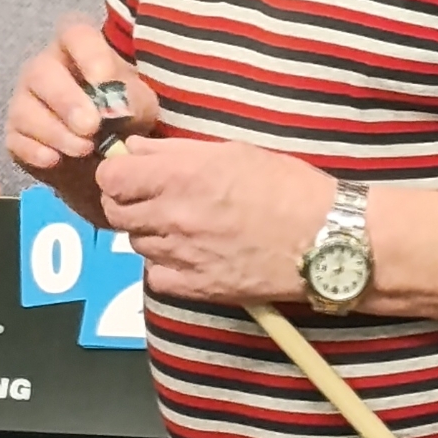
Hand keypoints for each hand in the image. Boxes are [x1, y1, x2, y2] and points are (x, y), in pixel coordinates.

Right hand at [5, 16, 159, 226]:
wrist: (106, 154)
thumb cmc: (124, 115)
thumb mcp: (140, 104)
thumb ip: (132, 100)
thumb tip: (115, 108)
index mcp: (78, 48)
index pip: (76, 34)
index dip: (89, 56)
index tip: (106, 83)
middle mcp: (45, 67)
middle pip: (41, 71)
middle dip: (66, 100)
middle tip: (90, 126)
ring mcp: (25, 100)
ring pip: (25, 108)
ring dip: (54, 131)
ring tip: (84, 149)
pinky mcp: (16, 133)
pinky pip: (16, 139)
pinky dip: (34, 151)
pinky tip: (55, 159)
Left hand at [96, 134, 335, 304]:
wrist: (326, 239)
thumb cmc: (289, 186)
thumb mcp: (234, 151)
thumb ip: (176, 150)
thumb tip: (135, 149)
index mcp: (181, 175)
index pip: (111, 178)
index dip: (117, 174)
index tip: (131, 173)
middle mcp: (173, 215)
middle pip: (116, 213)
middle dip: (128, 202)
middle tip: (153, 198)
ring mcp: (182, 255)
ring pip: (136, 244)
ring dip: (150, 233)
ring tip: (181, 225)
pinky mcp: (195, 287)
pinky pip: (156, 276)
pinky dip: (165, 266)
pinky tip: (189, 255)